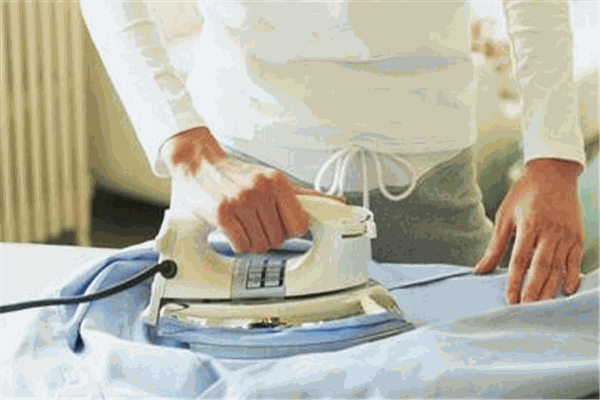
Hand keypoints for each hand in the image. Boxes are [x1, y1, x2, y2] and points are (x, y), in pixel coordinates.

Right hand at [167, 127, 343, 253]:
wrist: (198, 163)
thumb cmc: (236, 174)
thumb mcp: (272, 178)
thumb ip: (303, 195)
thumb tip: (337, 202)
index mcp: (277, 181)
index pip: (299, 225)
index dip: (291, 231)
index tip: (283, 227)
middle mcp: (260, 190)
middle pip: (279, 239)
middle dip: (269, 236)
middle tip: (256, 222)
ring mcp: (240, 202)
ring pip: (260, 246)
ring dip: (253, 242)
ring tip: (243, 224)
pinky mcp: (222, 215)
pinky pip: (241, 247)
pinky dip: (238, 244)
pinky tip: (233, 230)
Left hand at [475, 159, 583, 303]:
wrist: (553, 174)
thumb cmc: (523, 195)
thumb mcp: (505, 216)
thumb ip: (495, 246)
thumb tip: (479, 270)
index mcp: (530, 225)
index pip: (520, 260)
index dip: (515, 282)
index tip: (510, 300)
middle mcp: (550, 231)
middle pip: (542, 267)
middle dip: (534, 290)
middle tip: (526, 311)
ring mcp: (566, 234)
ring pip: (559, 267)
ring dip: (551, 288)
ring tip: (542, 307)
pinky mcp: (577, 236)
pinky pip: (576, 260)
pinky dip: (572, 275)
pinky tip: (567, 291)